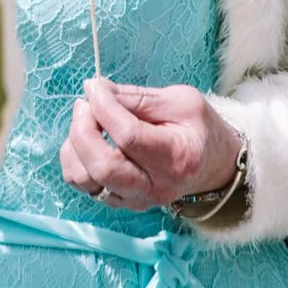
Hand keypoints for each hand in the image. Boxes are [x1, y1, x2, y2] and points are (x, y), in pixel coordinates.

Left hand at [60, 79, 240, 211]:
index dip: (103, 107)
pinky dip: (73, 157)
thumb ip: (137, 97)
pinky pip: (82, 183)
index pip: (128, 137)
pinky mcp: (119, 201)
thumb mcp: (181, 102)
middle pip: (103, 166)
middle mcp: (155, 186)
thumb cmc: (198, 129)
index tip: (95, 86)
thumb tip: (96, 89)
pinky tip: (86, 138)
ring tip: (86, 119)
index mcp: (177, 158)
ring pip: (85, 178)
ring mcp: (136, 199)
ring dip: (74, 143)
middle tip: (85, 104)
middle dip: (83, 129)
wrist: (214, 165)